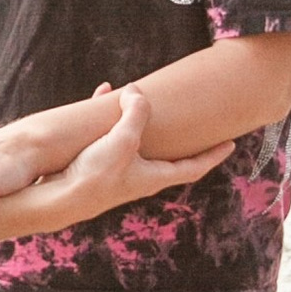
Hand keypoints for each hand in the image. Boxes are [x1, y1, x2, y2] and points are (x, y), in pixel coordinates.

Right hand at [12, 82, 232, 228]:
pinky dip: (111, 117)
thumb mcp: (123, 140)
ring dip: (142, 122)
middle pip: (170, 157)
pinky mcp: (98, 167)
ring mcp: (120, 173)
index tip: (231, 144)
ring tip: (146, 102)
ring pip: (138, 142)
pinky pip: (110, 137)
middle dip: (183, 138)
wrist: (59, 199)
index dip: (214, 155)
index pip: (195, 167)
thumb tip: (138, 92)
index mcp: (156, 176)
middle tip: (198, 123)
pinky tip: (102, 95)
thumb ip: (136, 114)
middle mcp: (141, 177)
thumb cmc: (96, 176)